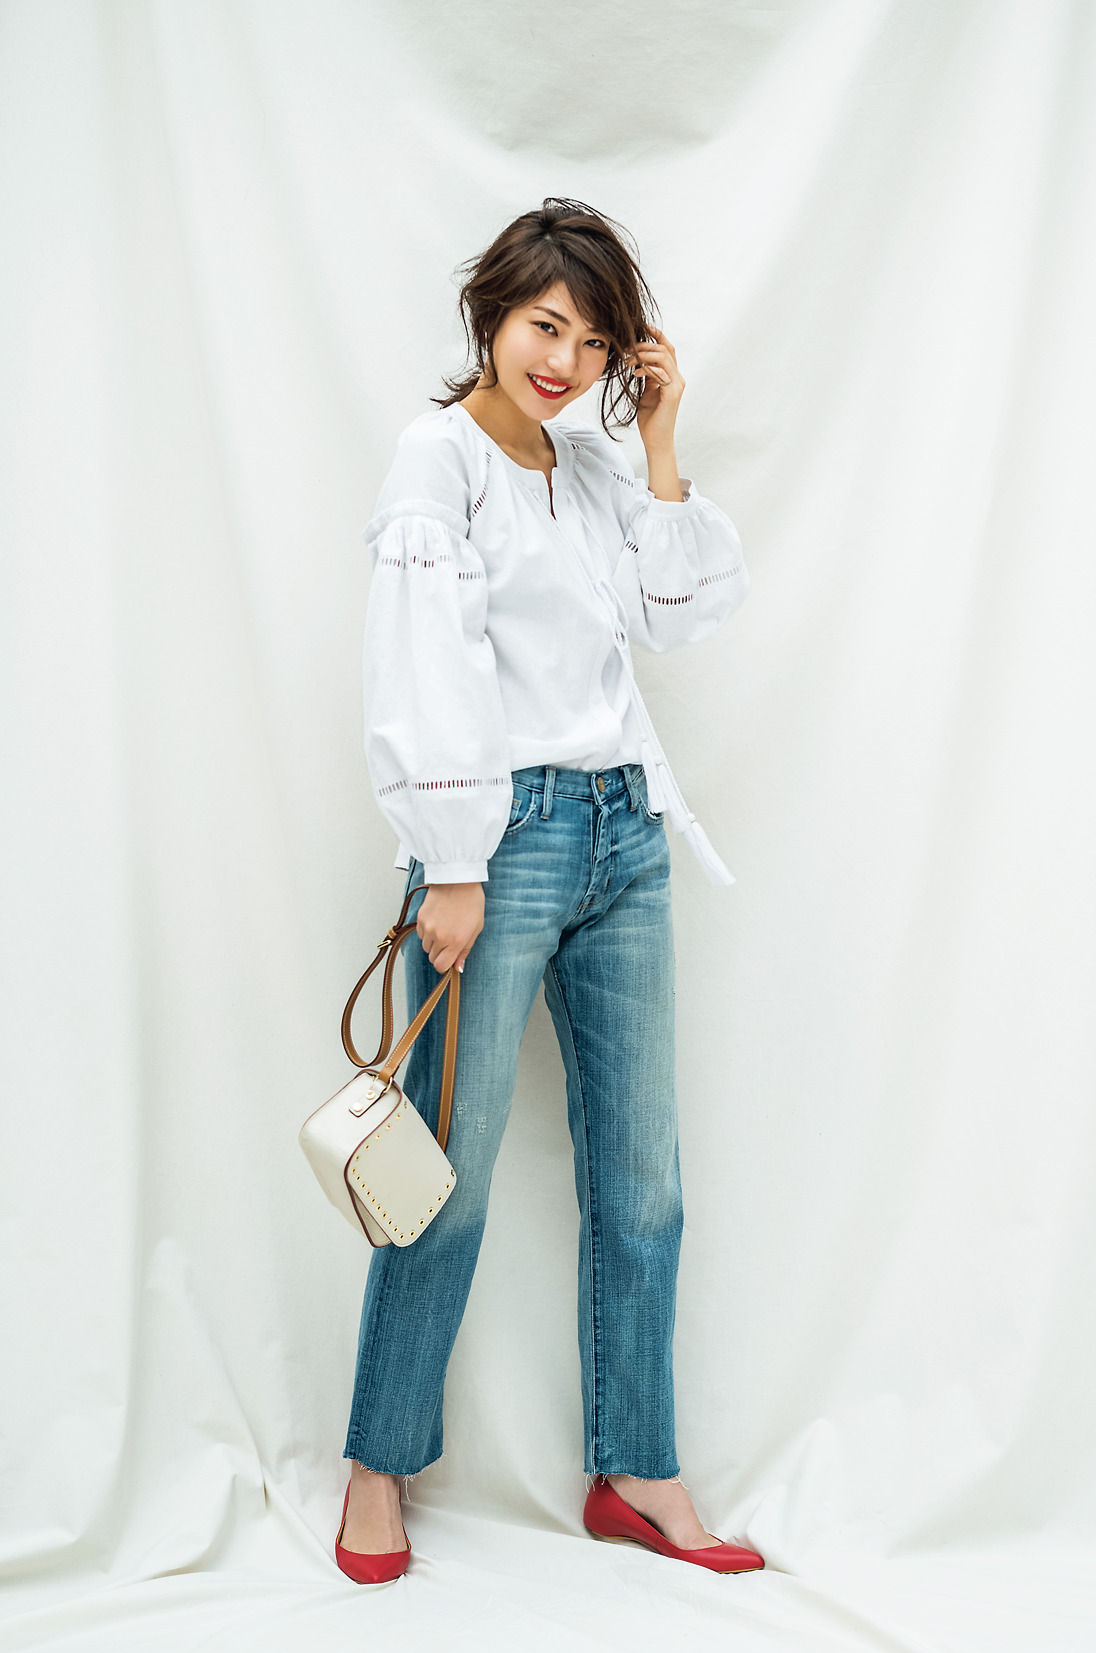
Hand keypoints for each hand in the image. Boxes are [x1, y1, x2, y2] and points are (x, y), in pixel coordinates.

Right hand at [416, 882, 484, 974]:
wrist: (458, 880)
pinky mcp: (420, 918)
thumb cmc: (471, 902)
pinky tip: (437, 920)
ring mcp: (428, 927)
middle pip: (432, 957)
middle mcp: (440, 936)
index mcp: (456, 941)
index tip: (449, 959)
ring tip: (444, 928)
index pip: (441, 966)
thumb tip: (458, 968)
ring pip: (425, 946)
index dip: (445, 965)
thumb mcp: (476, 929)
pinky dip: (426, 932)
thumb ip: (465, 950)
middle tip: (450, 941)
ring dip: (433, 942)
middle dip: (440, 953)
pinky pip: (420, 934)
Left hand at [624, 327, 684, 449]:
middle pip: (664, 349)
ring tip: (627, 360)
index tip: (643, 327)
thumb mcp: (647, 392)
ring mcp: (677, 385)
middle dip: (644, 345)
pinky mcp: (672, 394)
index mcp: (672, 376)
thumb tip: (638, 362)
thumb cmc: (651, 419)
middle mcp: (678, 378)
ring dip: (642, 355)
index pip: (668, 349)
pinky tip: (634, 372)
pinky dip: (646, 368)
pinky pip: (660, 373)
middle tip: (626, 348)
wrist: (656, 440)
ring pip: (663, 357)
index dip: (657, 335)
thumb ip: (647, 376)